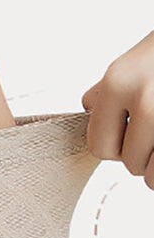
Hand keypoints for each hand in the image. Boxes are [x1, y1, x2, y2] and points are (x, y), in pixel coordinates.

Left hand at [82, 28, 153, 190]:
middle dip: (143, 153)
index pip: (99, 147)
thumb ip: (109, 90)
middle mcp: (145, 101)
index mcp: (119, 83)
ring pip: (152, 176)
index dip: (115, 145)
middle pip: (130, 163)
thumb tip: (89, 106)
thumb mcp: (134, 62)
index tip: (130, 133)